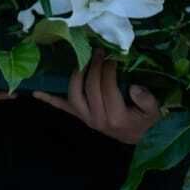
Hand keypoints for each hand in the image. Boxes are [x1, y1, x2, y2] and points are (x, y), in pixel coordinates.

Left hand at [33, 50, 160, 145]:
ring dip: (76, 75)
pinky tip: (35, 93)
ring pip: (74, 95)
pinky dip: (50, 100)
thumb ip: (147, 100)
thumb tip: (133, 87)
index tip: (114, 55)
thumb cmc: (148, 122)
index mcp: (115, 117)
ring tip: (83, 59)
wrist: (141, 138)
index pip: (106, 87)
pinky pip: (63, 108)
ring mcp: (87, 118)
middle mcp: (97, 119)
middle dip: (94, 66)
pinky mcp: (81, 117)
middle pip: (89, 87)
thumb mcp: (154, 112)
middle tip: (100, 51)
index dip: (109, 68)